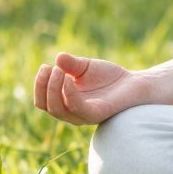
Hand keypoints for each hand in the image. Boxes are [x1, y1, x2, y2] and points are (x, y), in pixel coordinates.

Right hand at [31, 51, 148, 125]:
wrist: (133, 83)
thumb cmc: (108, 77)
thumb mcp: (85, 66)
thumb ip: (71, 64)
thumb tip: (57, 58)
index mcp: (65, 101)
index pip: (42, 101)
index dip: (39, 85)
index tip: (46, 66)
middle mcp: (71, 111)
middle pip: (46, 106)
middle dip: (43, 86)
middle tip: (51, 68)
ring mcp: (83, 115)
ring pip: (58, 110)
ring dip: (53, 88)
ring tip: (59, 71)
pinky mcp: (96, 114)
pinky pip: (77, 108)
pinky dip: (69, 93)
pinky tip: (70, 78)